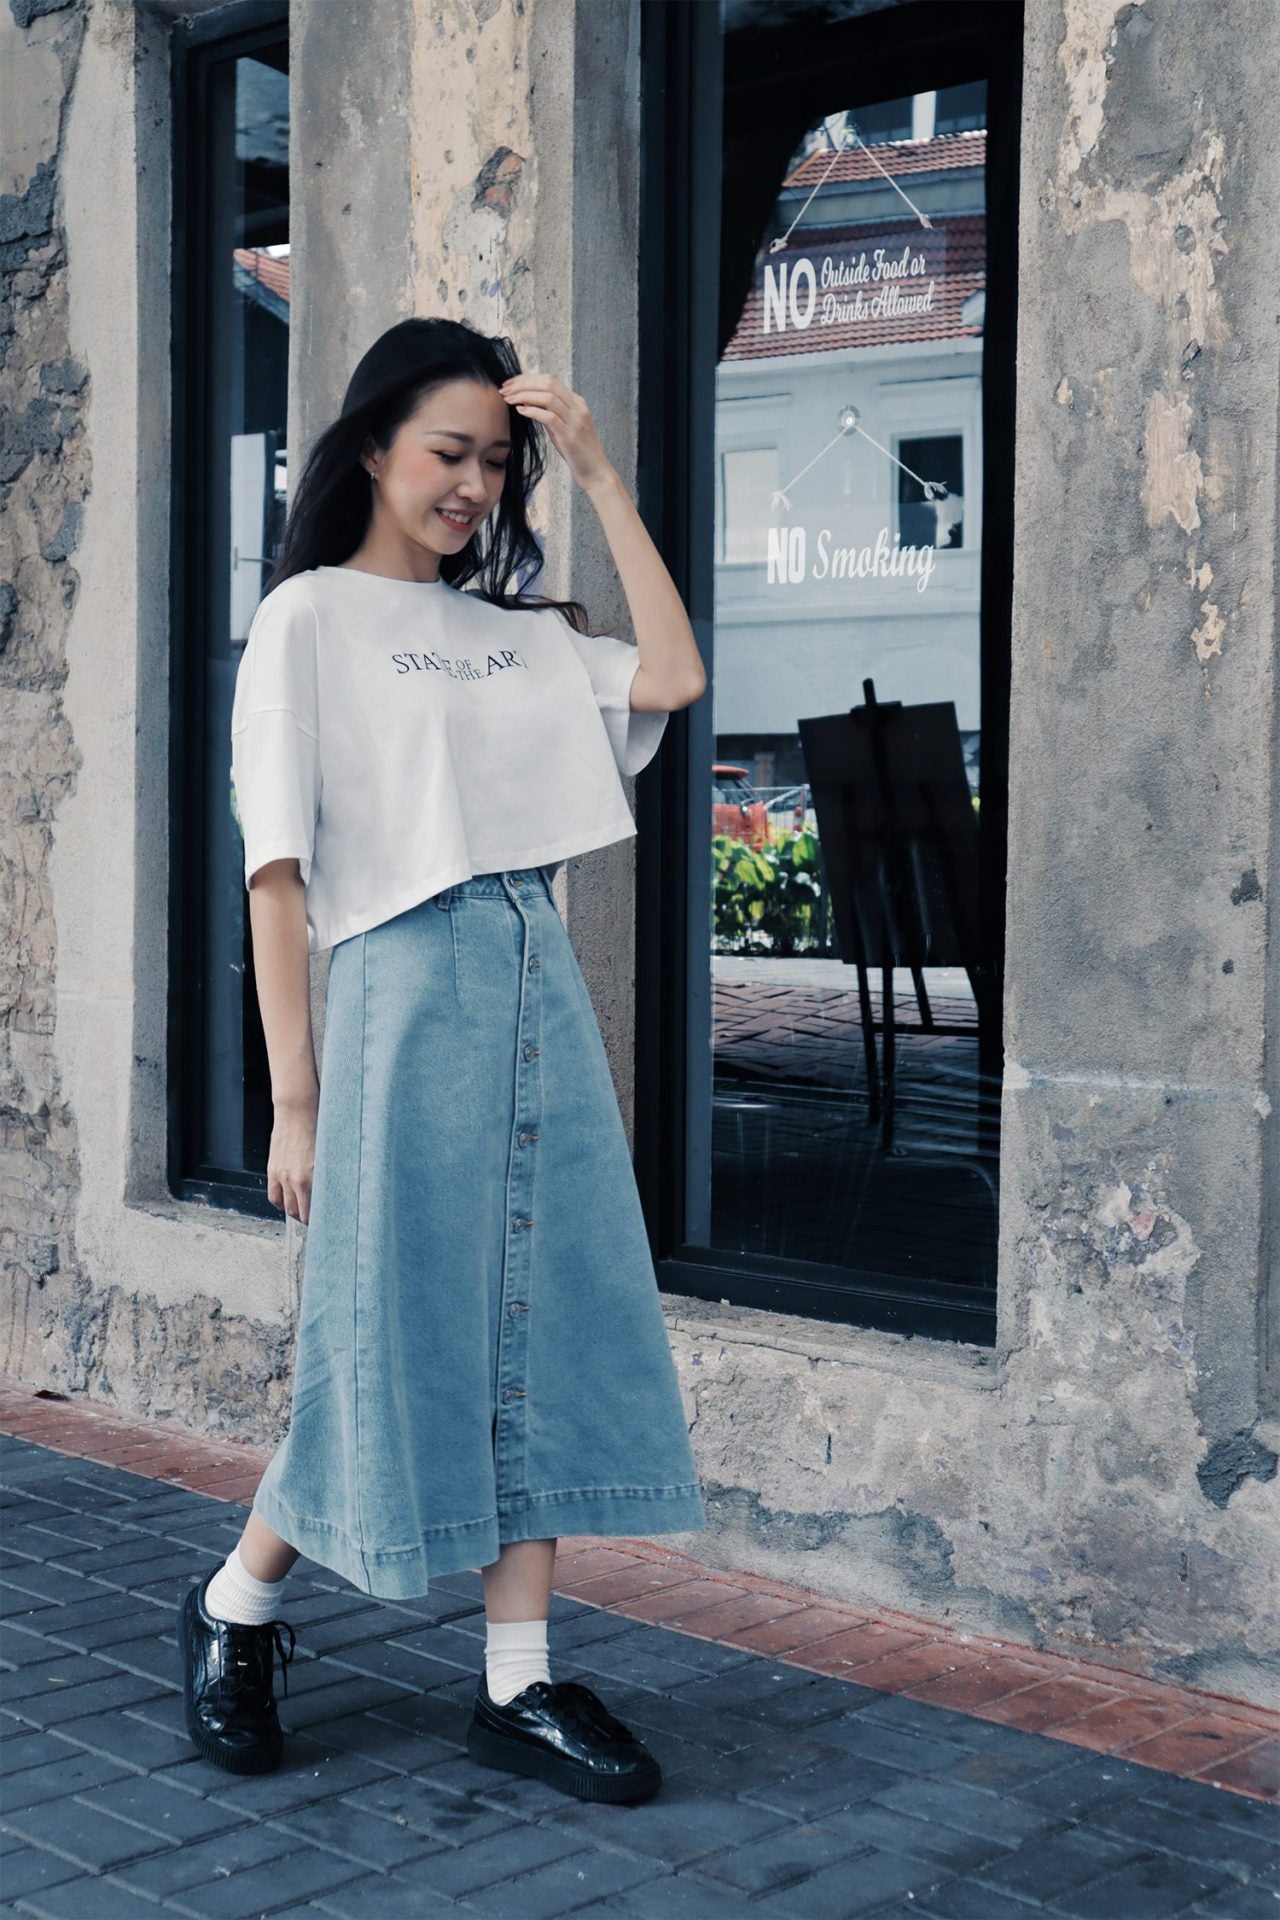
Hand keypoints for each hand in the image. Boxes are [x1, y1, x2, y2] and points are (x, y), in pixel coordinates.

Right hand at [268, 1093, 317, 1224]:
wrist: (297, 1111)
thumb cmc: (317, 1128)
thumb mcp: (328, 1155)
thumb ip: (328, 1174)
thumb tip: (335, 1188)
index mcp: (313, 1177)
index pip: (316, 1209)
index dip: (322, 1218)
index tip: (328, 1221)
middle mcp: (296, 1179)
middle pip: (300, 1212)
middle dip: (308, 1219)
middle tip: (316, 1220)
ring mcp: (282, 1176)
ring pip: (286, 1207)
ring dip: (295, 1213)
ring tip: (303, 1213)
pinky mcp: (273, 1170)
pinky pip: (274, 1196)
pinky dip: (281, 1203)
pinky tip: (288, 1202)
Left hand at [498, 372, 616, 492]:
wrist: (596, 472)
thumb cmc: (577, 452)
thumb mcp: (562, 428)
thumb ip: (548, 413)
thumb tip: (526, 401)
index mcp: (577, 402)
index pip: (550, 379)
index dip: (528, 378)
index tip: (510, 384)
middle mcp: (578, 407)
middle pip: (548, 383)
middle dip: (523, 383)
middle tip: (504, 389)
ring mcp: (575, 420)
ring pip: (548, 396)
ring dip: (524, 395)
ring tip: (508, 399)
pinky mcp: (570, 435)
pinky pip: (549, 416)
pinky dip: (532, 411)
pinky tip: (520, 411)